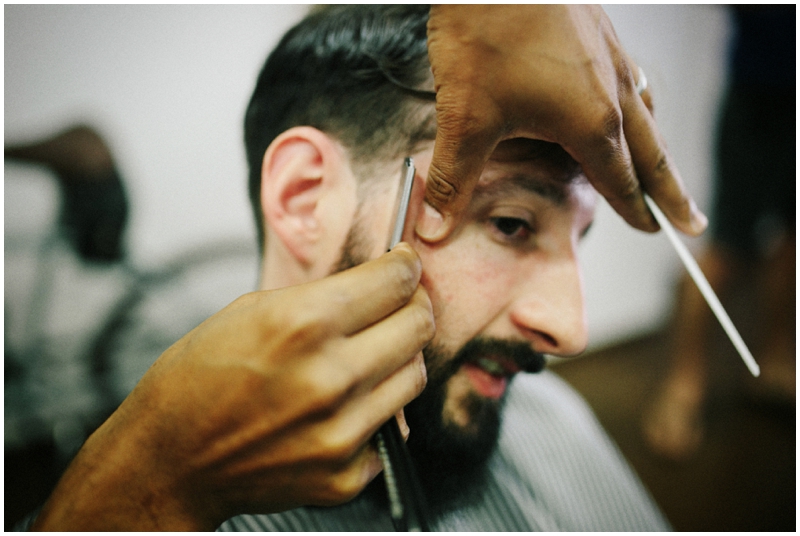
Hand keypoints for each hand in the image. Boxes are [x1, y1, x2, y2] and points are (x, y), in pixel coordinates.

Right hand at [31, 244, 433, 530]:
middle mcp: (331, 377)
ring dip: (399, 357)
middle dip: (414, 305)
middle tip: (402, 303)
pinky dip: (375, 410)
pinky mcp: (346, 474)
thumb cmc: (197, 380)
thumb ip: (320, 296)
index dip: (406, 267)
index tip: (407, 265)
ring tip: (369, 354)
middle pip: (418, 325)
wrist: (170, 460)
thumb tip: (373, 284)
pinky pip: (391, 428)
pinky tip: (343, 404)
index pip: (394, 281)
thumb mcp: (250, 310)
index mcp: (303, 323)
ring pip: (415, 375)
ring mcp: (342, 431)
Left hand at [420, 4, 707, 240]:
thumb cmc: (486, 32)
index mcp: (591, 121)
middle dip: (672, 193)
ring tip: (665, 170)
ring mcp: (611, 57)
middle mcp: (613, 91)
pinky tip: (630, 105)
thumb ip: (453, 178)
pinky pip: (632, 81)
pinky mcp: (598, 31)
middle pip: (652, 154)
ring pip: (647, 116)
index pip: (621, 181)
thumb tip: (435, 228)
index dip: (635, 212)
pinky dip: (640, 107)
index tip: (653, 232)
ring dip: (658, 150)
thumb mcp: (465, 117)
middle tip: (693, 222)